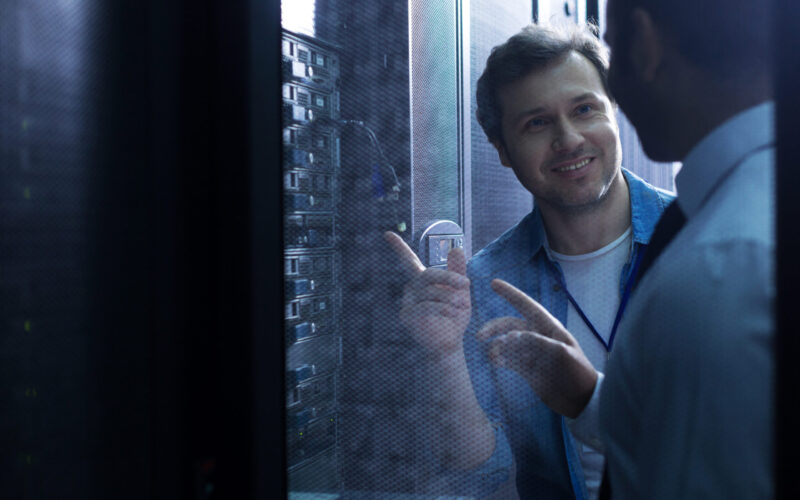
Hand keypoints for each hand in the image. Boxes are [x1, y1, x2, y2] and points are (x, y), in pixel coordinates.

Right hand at [384, 231, 470, 355]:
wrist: (450, 344)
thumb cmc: (454, 317)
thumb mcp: (460, 292)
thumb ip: (458, 271)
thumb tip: (457, 248)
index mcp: (421, 280)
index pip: (409, 260)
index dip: (398, 247)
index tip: (387, 233)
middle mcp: (411, 289)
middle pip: (428, 274)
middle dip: (449, 278)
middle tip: (466, 285)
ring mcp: (407, 302)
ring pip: (430, 292)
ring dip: (450, 298)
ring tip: (463, 306)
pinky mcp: (407, 316)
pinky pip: (425, 306)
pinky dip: (443, 309)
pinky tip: (453, 314)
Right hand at [477, 279, 597, 417]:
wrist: (582, 401)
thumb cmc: (577, 373)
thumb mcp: (562, 354)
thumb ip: (537, 342)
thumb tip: (512, 336)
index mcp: (549, 328)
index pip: (527, 306)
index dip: (510, 294)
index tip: (493, 283)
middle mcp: (538, 337)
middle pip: (511, 326)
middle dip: (494, 328)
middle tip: (479, 336)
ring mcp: (532, 353)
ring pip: (508, 343)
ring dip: (497, 346)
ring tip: (493, 357)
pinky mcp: (528, 369)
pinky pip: (509, 359)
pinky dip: (501, 359)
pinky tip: (496, 363)